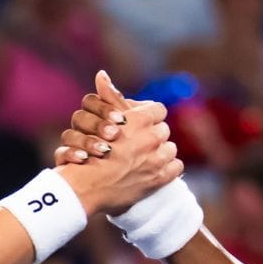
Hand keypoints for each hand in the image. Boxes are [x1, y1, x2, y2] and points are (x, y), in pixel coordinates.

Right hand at [55, 71, 181, 215]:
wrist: (85, 189)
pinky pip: (177, 167)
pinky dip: (169, 169)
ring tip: (146, 160)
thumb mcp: (96, 122)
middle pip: (163, 129)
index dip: (148, 116)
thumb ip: (107, 98)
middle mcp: (152, 137)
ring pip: (170, 148)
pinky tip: (156, 171)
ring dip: (161, 152)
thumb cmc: (88, 153)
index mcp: (139, 120)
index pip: (158, 109)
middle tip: (141, 143)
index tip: (140, 123)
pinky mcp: (160, 178)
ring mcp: (158, 159)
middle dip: (153, 135)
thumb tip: (103, 74)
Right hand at [56, 69, 135, 163]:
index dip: (105, 108)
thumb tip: (102, 74)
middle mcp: (81, 130)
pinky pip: (61, 154)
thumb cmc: (127, 156)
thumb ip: (122, 104)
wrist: (111, 189)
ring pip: (68, 135)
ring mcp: (72, 147)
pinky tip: (84, 159)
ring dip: (88, 141)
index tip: (122, 119)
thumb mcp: (133, 129)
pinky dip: (71, 155)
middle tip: (115, 134)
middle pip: (79, 116)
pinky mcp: (65, 164)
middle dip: (98, 124)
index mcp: (95, 118)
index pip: (91, 102)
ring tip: (105, 150)